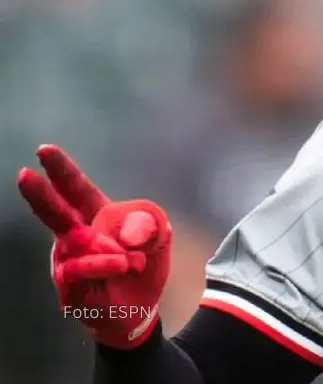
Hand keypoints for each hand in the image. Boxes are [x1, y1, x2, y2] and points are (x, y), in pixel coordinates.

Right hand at [16, 144, 172, 349]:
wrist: (139, 310)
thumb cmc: (142, 268)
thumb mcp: (159, 237)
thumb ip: (150, 222)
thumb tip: (128, 232)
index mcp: (96, 216)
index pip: (77, 190)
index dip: (62, 171)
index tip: (44, 150)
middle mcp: (75, 235)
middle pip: (56, 211)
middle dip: (41, 193)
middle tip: (25, 175)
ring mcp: (68, 260)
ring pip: (76, 241)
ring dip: (110, 247)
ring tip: (132, 259)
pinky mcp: (68, 285)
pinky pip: (80, 267)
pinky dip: (103, 263)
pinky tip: (121, 265)